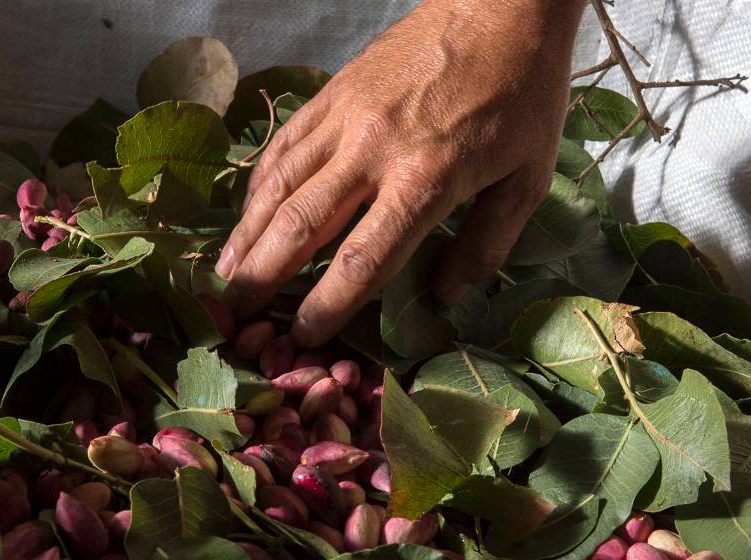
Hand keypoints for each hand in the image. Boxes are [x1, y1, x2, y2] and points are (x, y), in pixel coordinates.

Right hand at [216, 0, 586, 346]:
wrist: (501, 4)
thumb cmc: (522, 93)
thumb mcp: (528, 177)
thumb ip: (487, 243)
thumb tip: (446, 297)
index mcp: (426, 179)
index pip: (363, 258)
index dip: (327, 305)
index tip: (303, 336)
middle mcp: (373, 151)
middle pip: (301, 225)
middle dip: (263, 277)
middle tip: (236, 316)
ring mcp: (344, 117)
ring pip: (279, 184)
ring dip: (246, 235)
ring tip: (222, 274)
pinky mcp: (332, 93)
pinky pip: (284, 145)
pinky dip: (259, 184)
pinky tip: (246, 214)